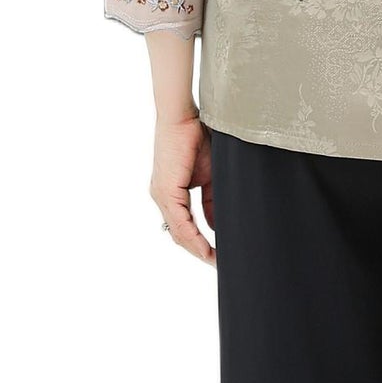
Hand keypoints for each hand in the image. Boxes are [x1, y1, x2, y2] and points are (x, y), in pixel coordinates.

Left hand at [151, 114, 214, 263]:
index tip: (217, 256)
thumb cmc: (198, 139)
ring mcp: (162, 195)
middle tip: (219, 265)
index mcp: (171, 194)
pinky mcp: (166, 190)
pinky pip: (180, 221)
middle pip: (180, 234)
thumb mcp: (210, 176)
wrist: (185, 117)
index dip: (200, 243)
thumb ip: (212, 201)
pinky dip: (194, 236)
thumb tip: (216, 224)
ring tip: (216, 262)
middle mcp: (162, 197)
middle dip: (200, 252)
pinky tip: (206, 248)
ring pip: (179, 232)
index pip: (184, 226)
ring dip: (198, 249)